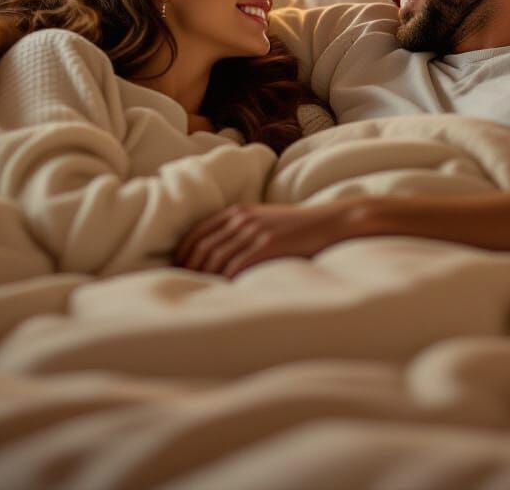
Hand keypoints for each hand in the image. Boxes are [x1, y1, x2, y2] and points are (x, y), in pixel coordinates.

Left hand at [173, 200, 365, 278]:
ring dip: (205, 280)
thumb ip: (244, 233)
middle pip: (202, 247)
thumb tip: (220, 261)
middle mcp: (243, 218)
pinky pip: (237, 267)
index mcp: (239, 211)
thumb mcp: (267, 222)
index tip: (176, 271)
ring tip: (199, 298)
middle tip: (182, 290)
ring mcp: (255, 231)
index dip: (183, 254)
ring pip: (216, 259)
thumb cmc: (301, 229)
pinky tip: (223, 296)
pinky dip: (226, 283)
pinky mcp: (268, 245)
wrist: (334, 222)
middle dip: (188, 270)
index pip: (197, 232)